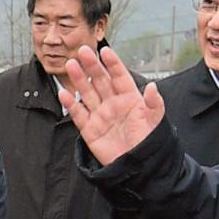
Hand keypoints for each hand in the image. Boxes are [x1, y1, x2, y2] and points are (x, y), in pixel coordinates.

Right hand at [57, 43, 165, 163]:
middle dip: (92, 66)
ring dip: (79, 79)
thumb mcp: (154, 122)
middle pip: (100, 80)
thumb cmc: (147, 143)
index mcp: (129, 98)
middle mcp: (113, 103)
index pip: (120, 76)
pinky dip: (70, 104)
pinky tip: (64, 93)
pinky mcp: (89, 129)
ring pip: (87, 92)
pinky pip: (78, 113)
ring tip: (71, 65)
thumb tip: (152, 87)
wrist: (136, 167)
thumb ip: (154, 104)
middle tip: (83, 51)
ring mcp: (100, 115)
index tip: (106, 51)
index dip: (113, 63)